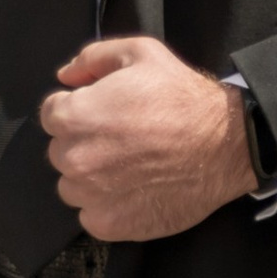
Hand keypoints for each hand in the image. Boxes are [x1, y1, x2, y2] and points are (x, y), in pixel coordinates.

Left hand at [37, 37, 256, 243]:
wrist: (224, 145)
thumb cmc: (182, 98)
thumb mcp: (139, 54)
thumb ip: (92, 58)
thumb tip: (65, 75)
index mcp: (73, 116)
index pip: (52, 115)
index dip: (80, 110)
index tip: (105, 114)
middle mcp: (73, 158)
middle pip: (61, 151)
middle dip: (84, 142)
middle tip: (122, 139)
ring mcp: (90, 195)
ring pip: (73, 185)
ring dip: (92, 177)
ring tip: (130, 165)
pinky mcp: (109, 224)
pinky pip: (91, 215)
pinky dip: (107, 206)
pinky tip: (135, 189)